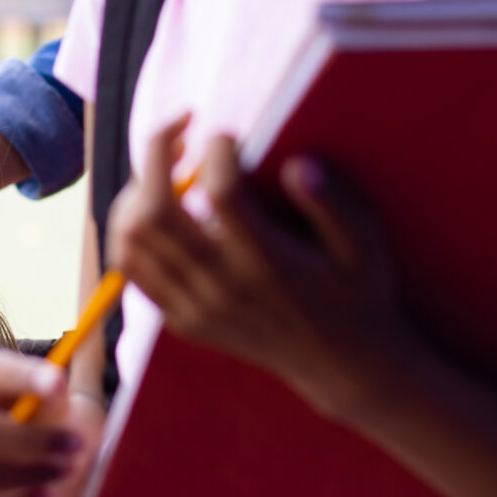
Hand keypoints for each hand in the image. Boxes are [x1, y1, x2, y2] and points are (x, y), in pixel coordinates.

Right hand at [0, 348, 103, 496]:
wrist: (56, 465)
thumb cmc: (53, 420)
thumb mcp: (58, 398)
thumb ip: (53, 388)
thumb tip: (52, 381)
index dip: (16, 375)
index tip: (59, 382)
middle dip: (30, 441)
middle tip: (74, 446)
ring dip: (29, 476)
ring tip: (63, 471)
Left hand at [110, 117, 418, 424]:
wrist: (341, 365)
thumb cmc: (356, 291)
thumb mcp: (365, 244)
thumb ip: (332, 202)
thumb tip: (296, 164)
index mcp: (268, 263)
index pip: (221, 192)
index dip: (218, 149)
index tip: (229, 135)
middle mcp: (223, 287)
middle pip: (156, 212)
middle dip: (157, 156)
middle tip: (181, 131)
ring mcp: (196, 308)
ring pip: (134, 239)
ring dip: (138, 190)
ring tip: (166, 169)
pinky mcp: (183, 321)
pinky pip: (133, 271)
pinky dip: (132, 231)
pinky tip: (157, 209)